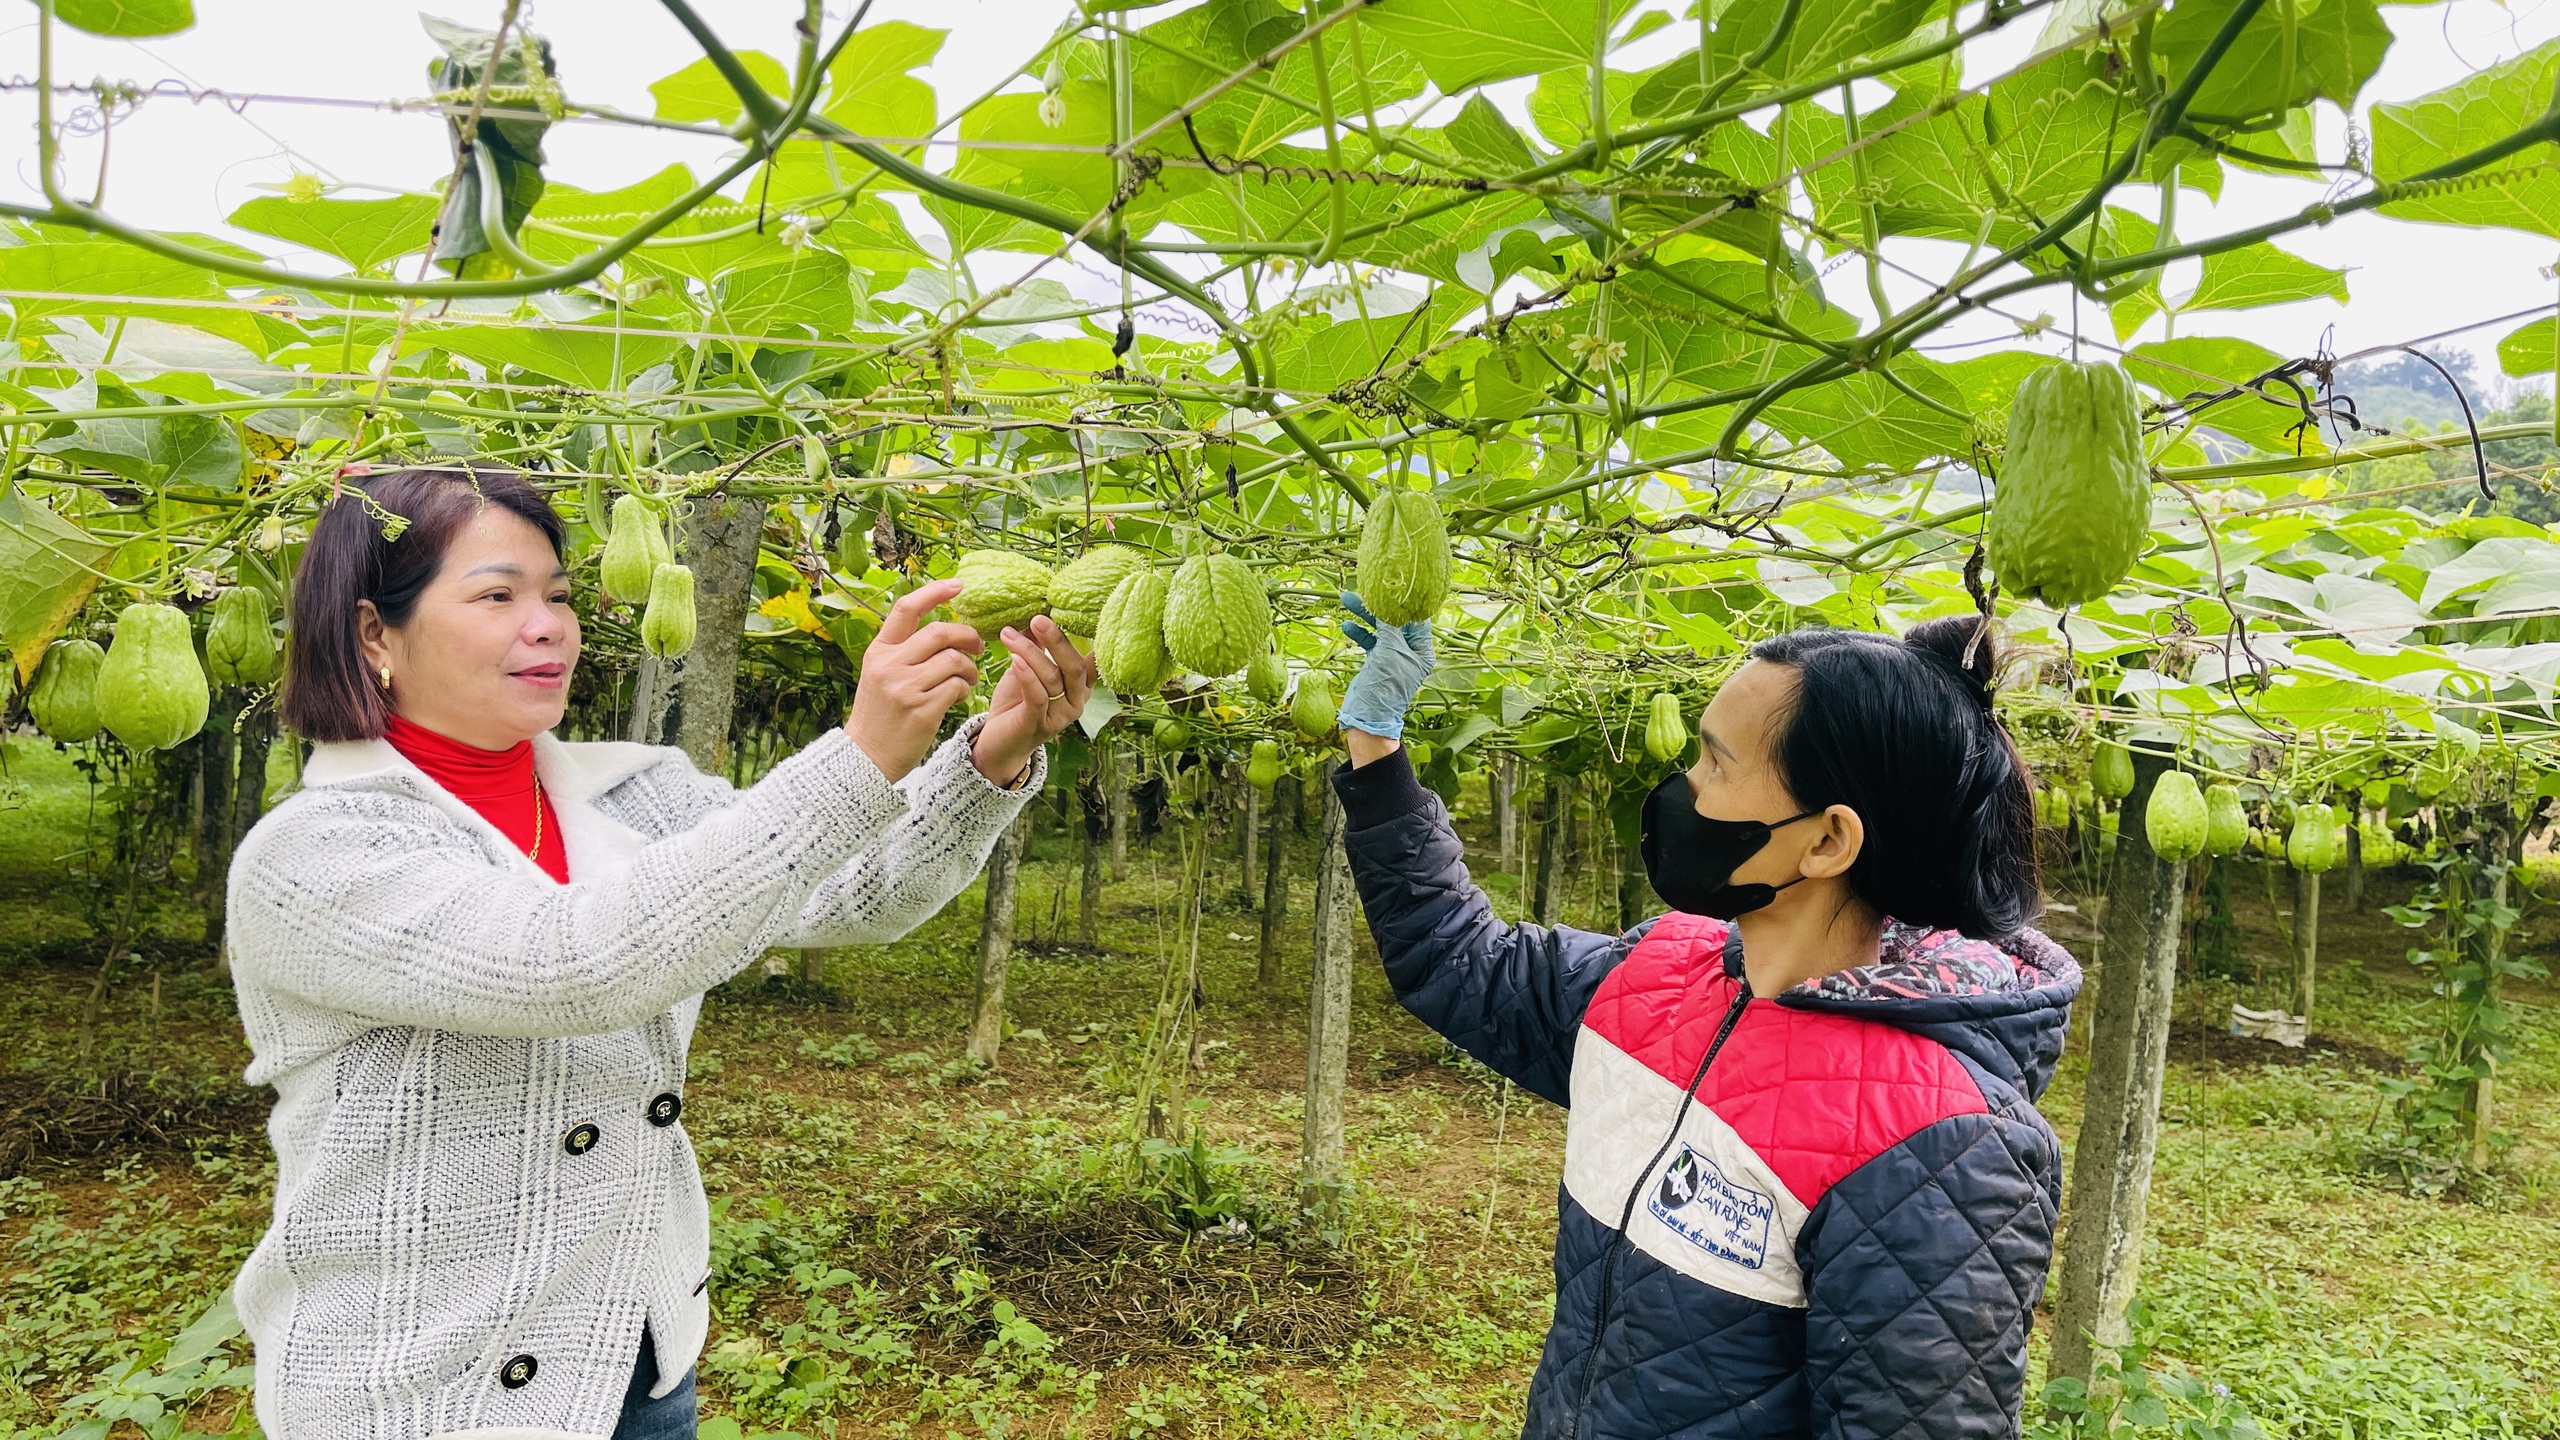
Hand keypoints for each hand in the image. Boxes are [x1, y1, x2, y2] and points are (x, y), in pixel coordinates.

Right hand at [845, 580, 982, 782]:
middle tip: (978, 646)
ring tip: (967, 679)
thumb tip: (942, 627)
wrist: (867, 756)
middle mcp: (890, 665)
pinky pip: (956, 687)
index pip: (906, 609)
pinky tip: (958, 695)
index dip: (934, 592)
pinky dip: (964, 689)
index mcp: (879, 651)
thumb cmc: (880, 713)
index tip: (958, 585)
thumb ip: (904, 650)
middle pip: (939, 632)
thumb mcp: (880, 673)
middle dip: (966, 635)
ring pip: (953, 661)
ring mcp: (905, 688)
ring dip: (968, 668)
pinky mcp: (922, 710)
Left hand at [972, 614, 1096, 786]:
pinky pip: (1037, 697)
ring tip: (1009, 634)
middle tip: (1039, 618)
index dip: (1090, 638)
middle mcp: (1077, 701)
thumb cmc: (1016, 703)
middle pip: (1073, 667)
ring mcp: (1060, 716)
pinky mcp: (1039, 725)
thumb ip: (1036, 645)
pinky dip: (1027, 676)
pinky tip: (1015, 659)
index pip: (1092, 660)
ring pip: (1052, 679)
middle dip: (1057, 640)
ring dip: (1030, 652)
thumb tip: (1036, 614)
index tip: (1076, 611)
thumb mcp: (1027, 668)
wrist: (999, 743)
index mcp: (1080, 686)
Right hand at [1337, 591, 1433, 741]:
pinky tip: (1347, 625)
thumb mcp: (1390, 650)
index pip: (1416, 618)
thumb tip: (1388, 602)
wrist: (1368, 715)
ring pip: (1379, 629)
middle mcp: (1409, 652)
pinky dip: (1359, 632)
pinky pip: (1369, 640)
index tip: (1392, 585)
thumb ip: (1389, 625)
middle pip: (1395, 621)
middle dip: (1379, 606)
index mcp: (1422, 650)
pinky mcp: (1376, 660)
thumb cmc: (1386, 685)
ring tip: (1347, 599)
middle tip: (1365, 589)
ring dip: (1364, 615)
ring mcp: (1392, 656)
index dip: (1404, 602)